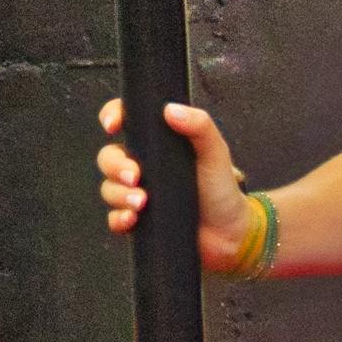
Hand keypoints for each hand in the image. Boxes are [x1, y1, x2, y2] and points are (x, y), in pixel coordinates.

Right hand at [96, 98, 254, 270]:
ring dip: (118, 195)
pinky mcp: (137, 220)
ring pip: (109, 188)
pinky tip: (131, 219)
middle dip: (115, 166)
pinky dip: (118, 219)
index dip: (113, 116)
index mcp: (158, 145)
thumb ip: (200, 127)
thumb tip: (171, 109)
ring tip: (142, 202)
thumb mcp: (216, 153)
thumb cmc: (222, 189)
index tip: (113, 124)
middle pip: (109, 157)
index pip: (127, 123)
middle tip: (136, 177)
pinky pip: (114, 218)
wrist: (231, 232)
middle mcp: (144, 167)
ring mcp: (138, 193)